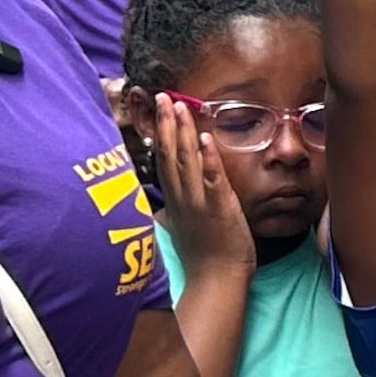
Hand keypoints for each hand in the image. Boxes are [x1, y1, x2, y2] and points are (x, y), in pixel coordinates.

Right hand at [150, 92, 256, 279]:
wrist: (215, 280)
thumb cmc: (204, 255)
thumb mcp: (184, 225)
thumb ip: (178, 204)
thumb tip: (170, 193)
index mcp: (174, 199)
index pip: (162, 159)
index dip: (159, 132)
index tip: (158, 109)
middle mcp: (181, 197)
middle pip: (169, 153)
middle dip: (165, 123)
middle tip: (163, 96)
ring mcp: (198, 201)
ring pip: (186, 161)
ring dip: (182, 132)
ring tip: (180, 106)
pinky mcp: (218, 208)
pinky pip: (212, 178)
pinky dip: (208, 158)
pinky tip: (205, 138)